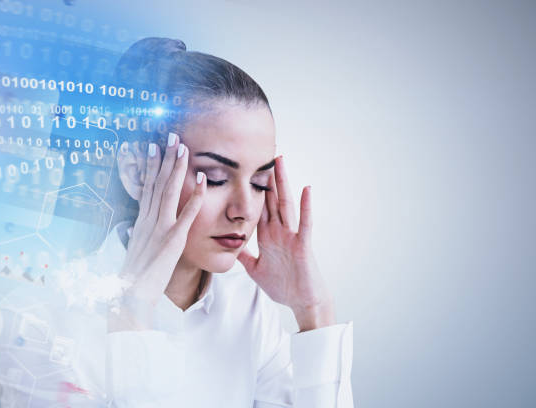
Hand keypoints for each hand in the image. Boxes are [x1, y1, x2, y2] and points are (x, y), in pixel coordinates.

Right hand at [109, 134, 205, 330]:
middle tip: (171, 135)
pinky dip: (195, 196)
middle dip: (164, 158)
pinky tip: (202, 180)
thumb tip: (134, 228)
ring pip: (169, 192)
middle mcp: (148, 220)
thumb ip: (138, 236)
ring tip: (182, 147)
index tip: (154, 146)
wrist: (130, 297)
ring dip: (176, 168)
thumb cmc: (134, 278)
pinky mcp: (173, 240)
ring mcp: (160, 228)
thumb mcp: (136, 250)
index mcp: (141, 221)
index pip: (148, 187)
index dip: (151, 166)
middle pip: (157, 183)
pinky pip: (186, 214)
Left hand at [236, 156, 334, 331]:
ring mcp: (291, 236)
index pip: (257, 207)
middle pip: (271, 199)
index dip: (251, 189)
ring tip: (280, 161)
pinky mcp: (303, 245)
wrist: (302, 302)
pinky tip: (306, 189)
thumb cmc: (283, 286)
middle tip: (261, 153)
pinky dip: (306, 207)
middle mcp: (279, 231)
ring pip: (286, 204)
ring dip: (283, 183)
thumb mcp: (255, 269)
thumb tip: (229, 245)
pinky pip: (304, 223)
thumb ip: (245, 255)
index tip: (244, 170)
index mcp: (267, 236)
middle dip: (266, 177)